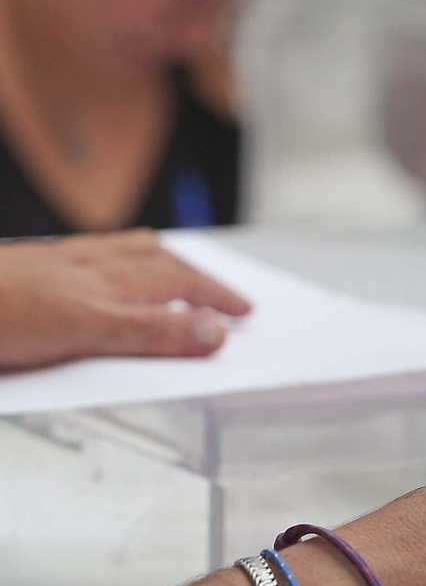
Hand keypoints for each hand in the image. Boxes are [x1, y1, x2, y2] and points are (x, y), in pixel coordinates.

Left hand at [0, 229, 251, 369]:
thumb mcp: (86, 332)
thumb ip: (150, 332)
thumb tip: (213, 333)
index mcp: (108, 277)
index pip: (179, 282)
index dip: (215, 296)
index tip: (241, 311)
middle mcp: (85, 262)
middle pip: (155, 258)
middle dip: (194, 275)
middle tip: (220, 294)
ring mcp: (53, 263)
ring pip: (119, 253)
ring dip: (155, 261)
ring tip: (171, 271)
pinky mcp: (24, 271)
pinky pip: (85, 259)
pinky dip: (111, 265)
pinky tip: (96, 279)